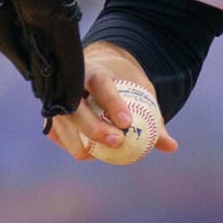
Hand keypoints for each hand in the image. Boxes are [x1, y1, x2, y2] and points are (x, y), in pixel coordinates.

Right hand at [45, 41, 179, 161]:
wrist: (95, 70)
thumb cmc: (123, 83)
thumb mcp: (141, 91)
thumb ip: (154, 117)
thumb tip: (172, 146)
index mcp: (92, 70)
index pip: (101, 85)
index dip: (113, 104)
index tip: (128, 122)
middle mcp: (68, 86)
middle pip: (76, 110)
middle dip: (94, 128)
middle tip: (117, 141)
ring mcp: (55, 104)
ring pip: (66, 129)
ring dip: (86, 145)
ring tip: (109, 150)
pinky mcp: (50, 120)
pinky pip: (62, 140)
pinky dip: (79, 148)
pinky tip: (95, 151)